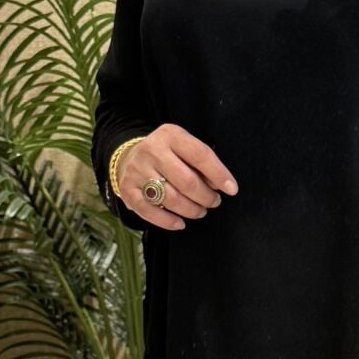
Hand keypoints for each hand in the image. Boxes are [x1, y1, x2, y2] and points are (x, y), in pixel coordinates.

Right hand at [117, 123, 237, 231]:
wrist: (129, 156)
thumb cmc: (166, 154)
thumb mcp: (183, 147)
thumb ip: (201, 162)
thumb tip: (220, 185)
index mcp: (170, 135)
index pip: (200, 155)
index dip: (219, 174)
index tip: (231, 189)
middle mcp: (152, 150)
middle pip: (187, 181)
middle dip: (206, 197)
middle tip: (214, 202)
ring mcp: (137, 170)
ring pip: (171, 199)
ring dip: (191, 210)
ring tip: (200, 211)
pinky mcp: (127, 189)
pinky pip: (150, 212)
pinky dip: (168, 221)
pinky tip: (180, 223)